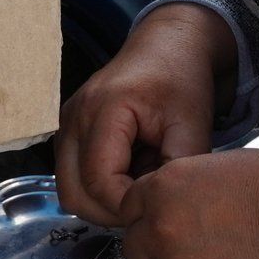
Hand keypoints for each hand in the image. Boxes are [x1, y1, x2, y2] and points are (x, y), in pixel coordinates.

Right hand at [56, 3, 237, 227]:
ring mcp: (66, 126)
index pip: (100, 182)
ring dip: (105, 201)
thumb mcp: (193, 123)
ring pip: (70, 190)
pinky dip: (101, 187)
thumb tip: (164, 207)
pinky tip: (133, 172)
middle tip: (150, 205)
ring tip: (143, 184)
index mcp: (104, 109)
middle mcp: (74, 118)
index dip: (128, 205)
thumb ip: (179, 167)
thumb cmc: (181, 79)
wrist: (168, 47)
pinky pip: (74, 177)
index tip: (159, 205)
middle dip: (112, 211)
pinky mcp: (70, 133)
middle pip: (74, 194)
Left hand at [120, 149, 258, 258]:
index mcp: (162, 189)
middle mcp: (161, 231)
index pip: (129, 208)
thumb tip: (177, 205)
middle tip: (192, 245)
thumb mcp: (218, 165)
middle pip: (134, 250)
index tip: (168, 218)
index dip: (149, 213)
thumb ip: (183, 188)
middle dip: (156, 248)